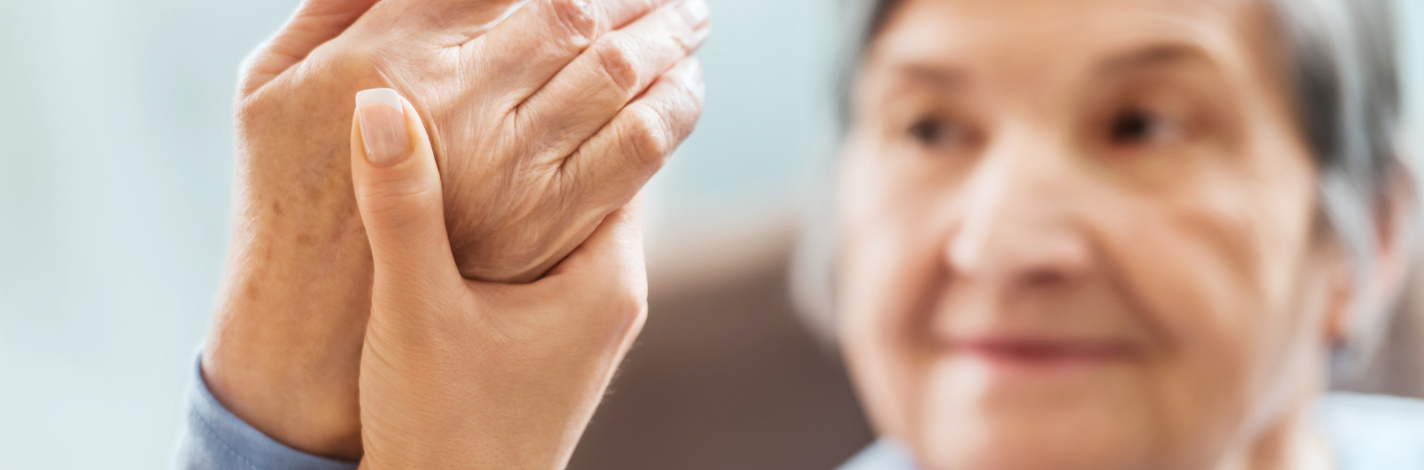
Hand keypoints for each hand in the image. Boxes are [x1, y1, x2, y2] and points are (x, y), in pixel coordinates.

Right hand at [203, 0, 706, 458]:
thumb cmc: (441, 430)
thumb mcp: (412, 315)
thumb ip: (399, 208)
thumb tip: (380, 102)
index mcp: (601, 276)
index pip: (629, 146)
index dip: (616, 76)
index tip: (603, 9)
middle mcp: (614, 288)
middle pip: (625, 162)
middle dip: (621, 89)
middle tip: (622, 10)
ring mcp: (594, 310)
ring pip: (596, 196)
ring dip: (586, 133)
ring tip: (577, 62)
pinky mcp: (565, 329)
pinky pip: (568, 234)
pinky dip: (554, 182)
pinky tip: (523, 155)